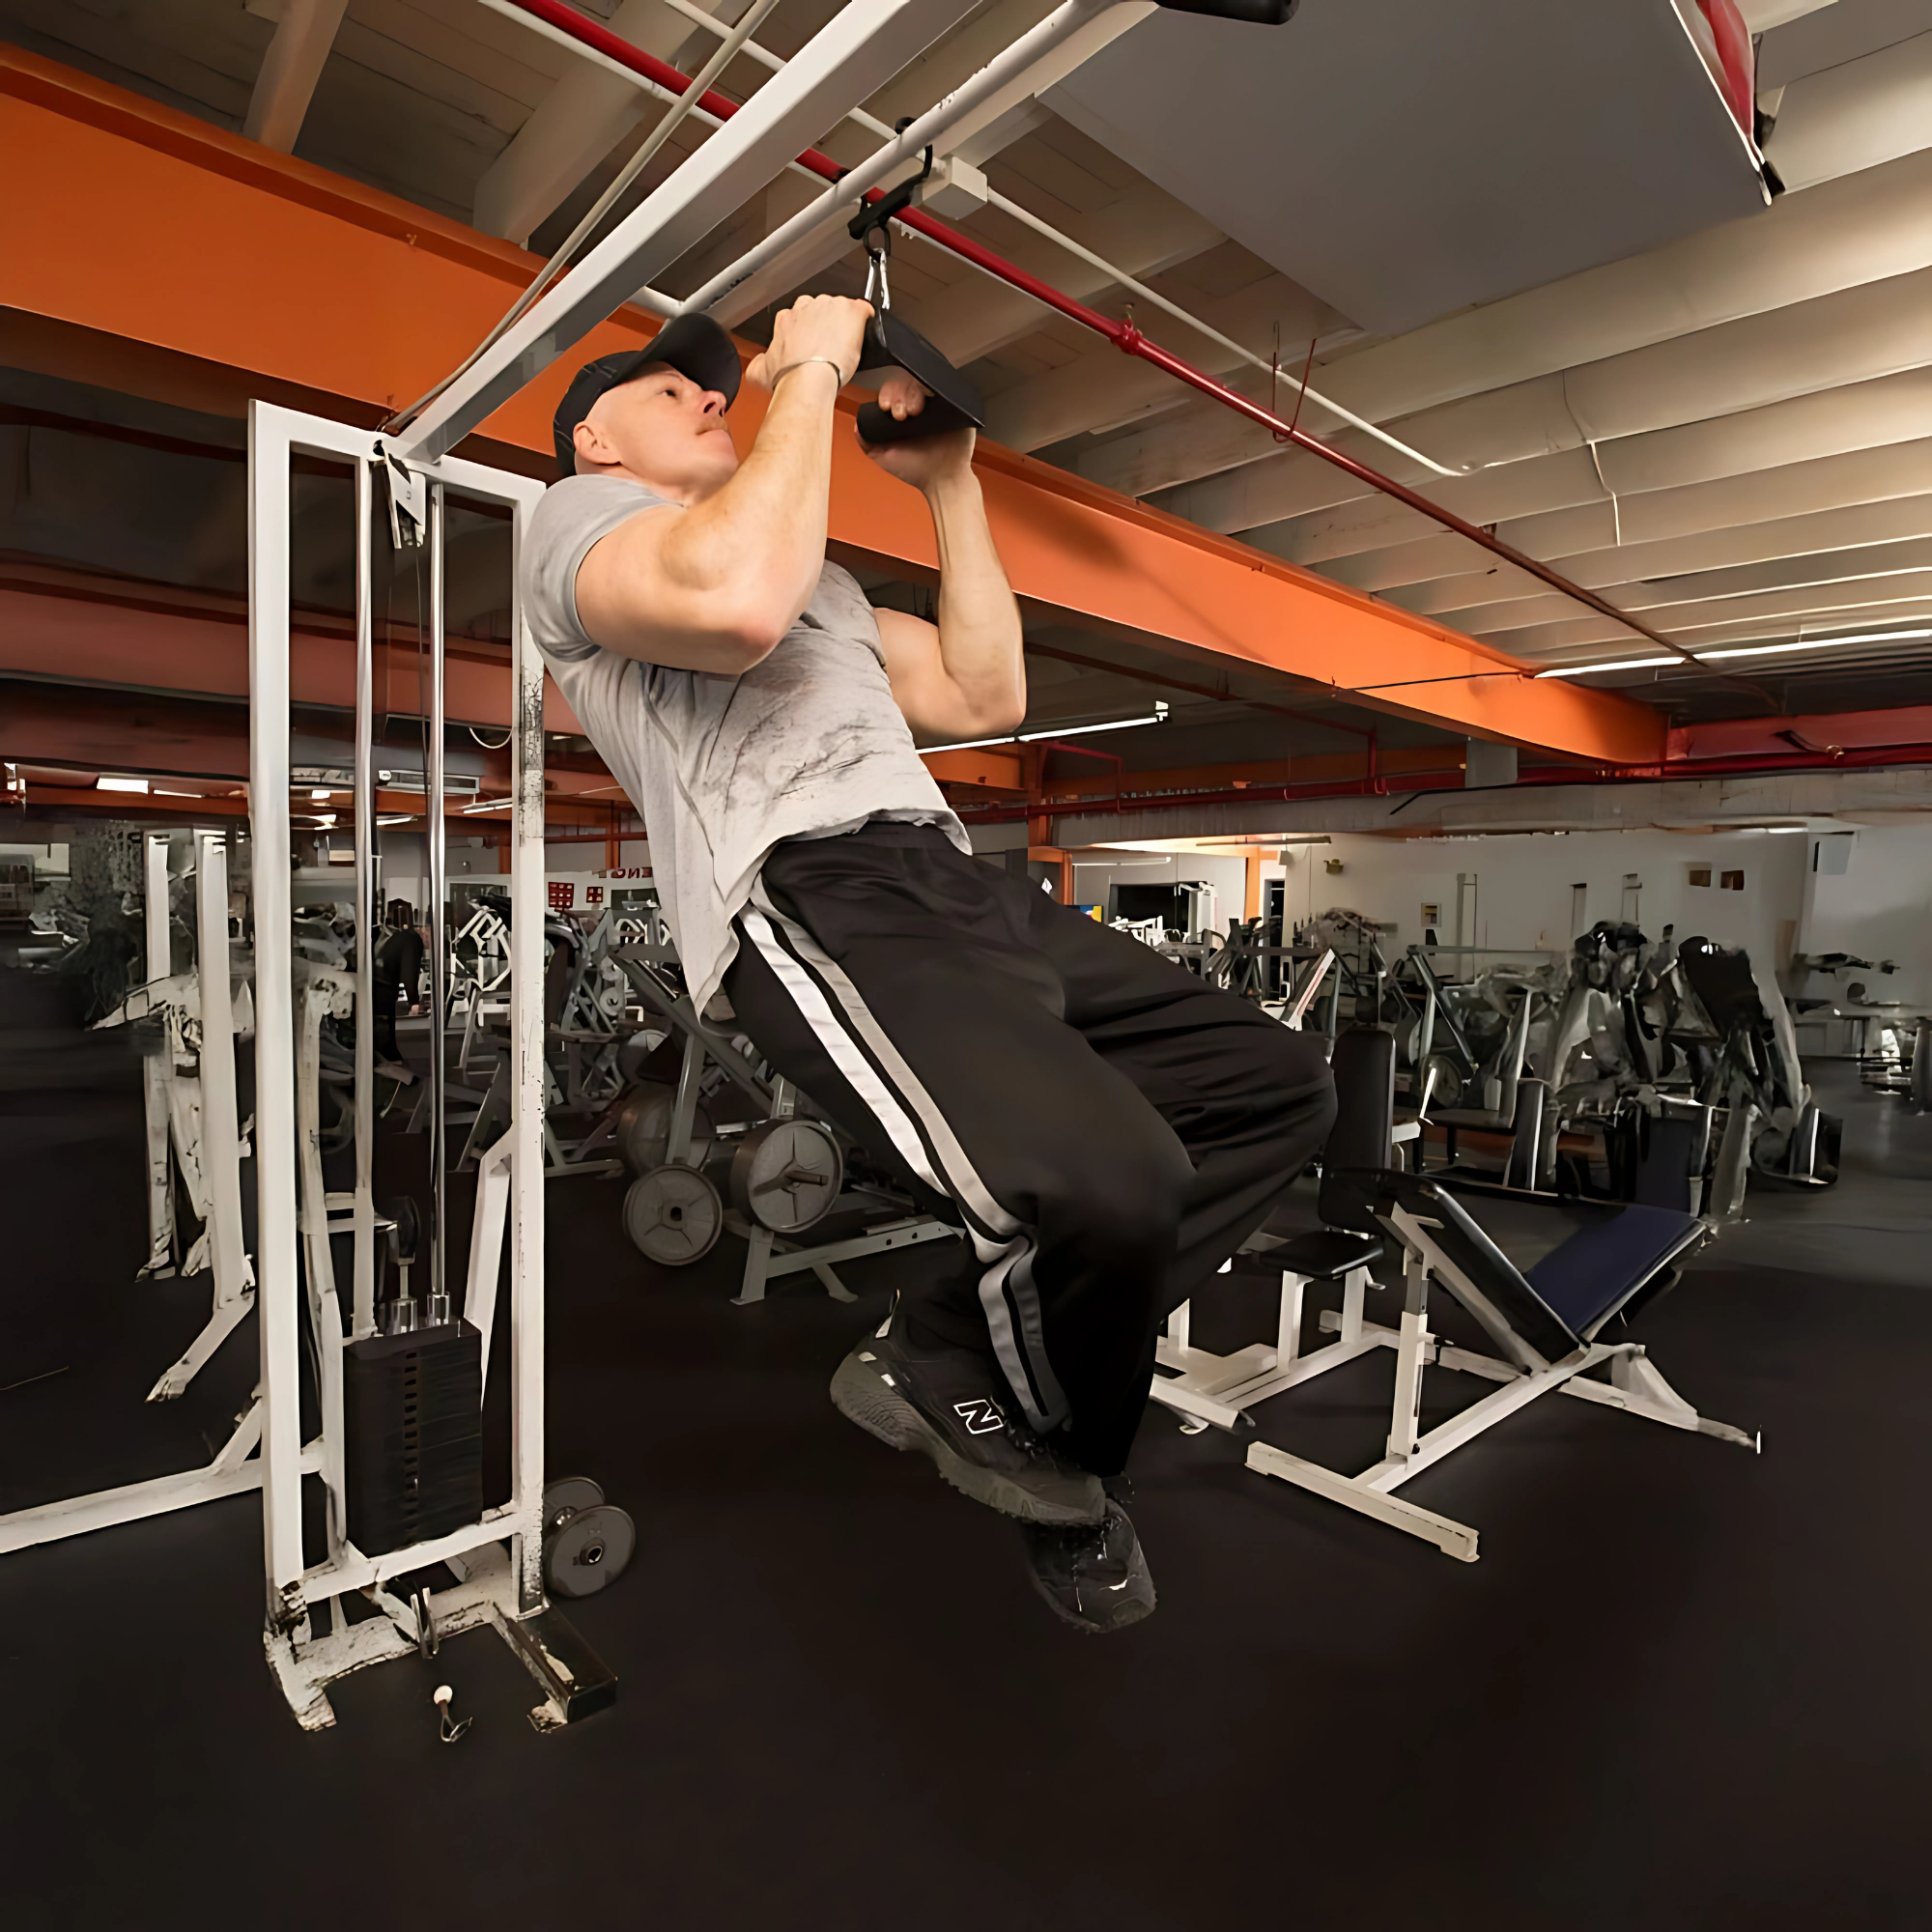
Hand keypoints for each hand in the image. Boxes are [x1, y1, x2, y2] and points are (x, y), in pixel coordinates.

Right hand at [745, 293, 872, 390]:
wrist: (808, 379)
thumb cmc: (788, 377)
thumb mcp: (761, 373)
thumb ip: (759, 363)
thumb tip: (759, 365)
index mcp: (787, 319)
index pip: (800, 316)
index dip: (809, 330)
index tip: (813, 343)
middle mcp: (806, 308)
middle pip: (821, 309)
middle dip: (827, 324)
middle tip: (831, 346)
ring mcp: (829, 307)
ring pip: (841, 309)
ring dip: (845, 324)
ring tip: (847, 346)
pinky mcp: (851, 311)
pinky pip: (863, 309)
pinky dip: (865, 319)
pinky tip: (864, 333)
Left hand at [860, 372, 975, 488]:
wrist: (943, 480)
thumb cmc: (916, 471)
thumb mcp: (885, 457)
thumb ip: (868, 443)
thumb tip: (857, 425)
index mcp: (902, 413)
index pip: (891, 391)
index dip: (886, 395)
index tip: (885, 408)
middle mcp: (919, 404)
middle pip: (905, 383)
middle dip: (898, 394)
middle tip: (900, 414)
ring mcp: (936, 403)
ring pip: (921, 382)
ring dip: (912, 393)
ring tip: (914, 412)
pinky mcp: (954, 403)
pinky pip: (943, 385)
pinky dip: (933, 385)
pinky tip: (927, 401)